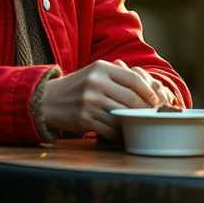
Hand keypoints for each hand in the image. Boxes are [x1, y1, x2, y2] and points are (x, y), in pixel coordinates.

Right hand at [39, 59, 174, 139]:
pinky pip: (108, 128)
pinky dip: (119, 133)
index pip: (133, 79)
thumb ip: (118, 77)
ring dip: (133, 122)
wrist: (47, 100)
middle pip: (130, 98)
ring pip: (121, 114)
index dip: (148, 91)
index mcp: (101, 68)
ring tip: (141, 125)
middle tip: (152, 115)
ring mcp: (89, 101)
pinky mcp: (84, 118)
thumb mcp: (95, 73)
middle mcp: (95, 83)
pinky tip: (124, 134)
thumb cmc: (78, 86)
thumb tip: (147, 89)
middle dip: (145, 109)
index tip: (155, 100)